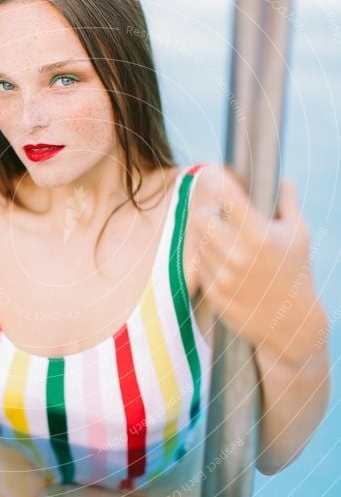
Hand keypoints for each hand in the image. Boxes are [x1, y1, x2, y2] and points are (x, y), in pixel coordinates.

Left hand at [191, 164, 326, 363]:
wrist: (291, 325)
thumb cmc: (296, 273)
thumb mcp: (299, 234)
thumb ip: (288, 202)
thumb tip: (280, 178)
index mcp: (259, 235)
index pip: (225, 196)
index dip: (214, 179)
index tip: (212, 172)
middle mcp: (239, 256)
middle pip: (200, 218)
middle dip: (207, 211)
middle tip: (217, 211)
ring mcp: (223, 277)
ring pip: (197, 242)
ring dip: (206, 236)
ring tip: (224, 238)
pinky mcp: (213, 294)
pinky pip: (198, 266)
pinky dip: (206, 259)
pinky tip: (223, 261)